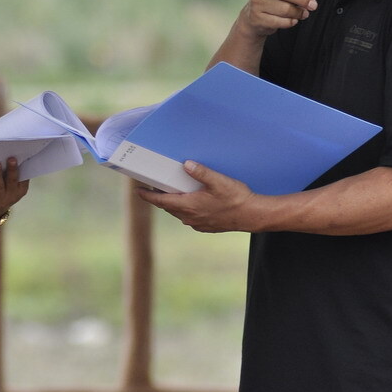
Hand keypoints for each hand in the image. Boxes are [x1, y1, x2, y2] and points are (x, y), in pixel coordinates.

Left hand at [0, 157, 29, 221]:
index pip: (23, 179)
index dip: (22, 169)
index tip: (21, 157)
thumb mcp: (12, 188)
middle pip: (12, 181)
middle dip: (12, 170)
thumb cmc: (3, 194)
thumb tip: (13, 156)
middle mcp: (11, 196)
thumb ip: (14, 176)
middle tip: (11, 159)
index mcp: (20, 190)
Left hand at [134, 160, 257, 232]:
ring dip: (173, 203)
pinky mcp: (206, 227)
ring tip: (172, 192)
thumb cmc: (236, 198)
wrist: (253, 216)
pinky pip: (189, 218)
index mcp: (189, 206)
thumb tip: (186, 164)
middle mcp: (190, 217)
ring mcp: (198, 223)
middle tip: (154, 186)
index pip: (161, 201)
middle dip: (159, 197)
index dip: (148, 196)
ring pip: (178, 213)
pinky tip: (191, 202)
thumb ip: (201, 172)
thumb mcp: (218, 181)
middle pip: (168, 207)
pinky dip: (185, 209)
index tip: (138, 191)